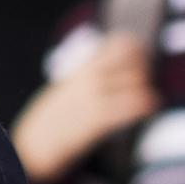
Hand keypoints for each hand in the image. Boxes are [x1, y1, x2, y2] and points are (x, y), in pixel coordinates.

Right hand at [12, 37, 154, 181]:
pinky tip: (147, 109)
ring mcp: (93, 96)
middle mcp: (89, 77)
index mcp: (83, 66)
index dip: (136, 50)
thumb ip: (93, 73)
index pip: (119, 43)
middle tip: (142, 85)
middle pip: (134, 61)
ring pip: (137, 82)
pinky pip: (132, 105)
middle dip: (144, 72)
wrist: (37, 140)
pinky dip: (145, 105)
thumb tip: (126, 67)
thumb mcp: (71, 85)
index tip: (139, 62)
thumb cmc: (57, 115)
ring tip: (144, 100)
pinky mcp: (98, 117)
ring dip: (145, 90)